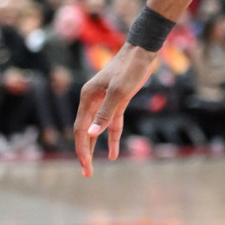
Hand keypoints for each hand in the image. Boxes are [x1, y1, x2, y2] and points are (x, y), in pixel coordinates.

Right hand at [74, 43, 158, 176]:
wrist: (143, 51)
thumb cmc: (130, 68)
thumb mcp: (119, 92)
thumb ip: (105, 113)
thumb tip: (92, 134)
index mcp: (87, 98)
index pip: (81, 130)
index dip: (82, 149)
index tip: (86, 166)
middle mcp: (92, 100)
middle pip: (86, 131)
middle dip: (85, 152)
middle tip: (87, 173)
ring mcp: (105, 100)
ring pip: (98, 129)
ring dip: (96, 147)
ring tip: (92, 166)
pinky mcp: (118, 100)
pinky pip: (112, 123)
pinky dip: (112, 137)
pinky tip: (114, 152)